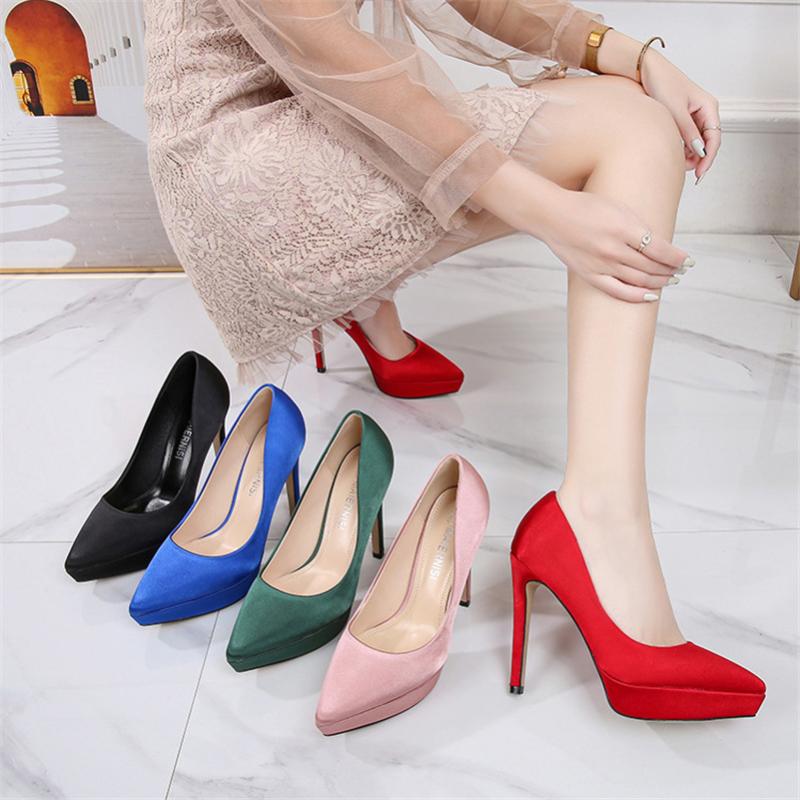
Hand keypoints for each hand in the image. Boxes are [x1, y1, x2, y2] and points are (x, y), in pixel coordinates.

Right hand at [530, 187, 692, 302]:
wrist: (551, 216)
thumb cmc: (584, 207)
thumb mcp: (617, 207)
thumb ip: (637, 226)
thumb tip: (659, 244)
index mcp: (624, 228)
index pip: (660, 249)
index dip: (677, 258)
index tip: (687, 261)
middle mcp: (614, 249)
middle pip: (652, 267)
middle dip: (670, 270)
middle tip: (680, 271)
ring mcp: (601, 264)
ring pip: (639, 280)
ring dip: (659, 282)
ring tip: (669, 280)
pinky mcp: (590, 275)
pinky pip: (618, 291)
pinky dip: (637, 296)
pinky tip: (650, 296)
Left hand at [639, 49, 720, 183]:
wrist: (646, 70)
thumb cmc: (662, 84)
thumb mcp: (675, 111)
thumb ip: (688, 132)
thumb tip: (699, 152)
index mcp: (708, 106)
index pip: (715, 138)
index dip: (708, 158)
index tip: (699, 173)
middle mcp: (704, 110)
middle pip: (708, 141)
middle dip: (699, 158)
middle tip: (687, 173)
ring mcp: (694, 114)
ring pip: (698, 141)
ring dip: (691, 154)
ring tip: (678, 164)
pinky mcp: (683, 117)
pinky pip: (688, 137)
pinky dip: (683, 147)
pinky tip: (674, 154)